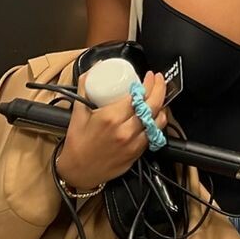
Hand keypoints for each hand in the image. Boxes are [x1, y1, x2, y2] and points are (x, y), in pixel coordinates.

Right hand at [56, 69, 167, 190]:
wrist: (78, 170)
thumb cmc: (77, 142)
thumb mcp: (78, 110)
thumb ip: (85, 86)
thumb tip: (96, 68)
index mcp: (111, 117)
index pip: (139, 95)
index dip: (149, 83)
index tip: (150, 76)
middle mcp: (125, 130)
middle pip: (152, 106)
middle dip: (160, 89)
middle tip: (159, 81)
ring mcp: (133, 143)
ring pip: (157, 121)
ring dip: (162, 106)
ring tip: (159, 97)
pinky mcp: (137, 153)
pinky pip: (154, 135)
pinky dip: (157, 123)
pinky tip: (156, 116)